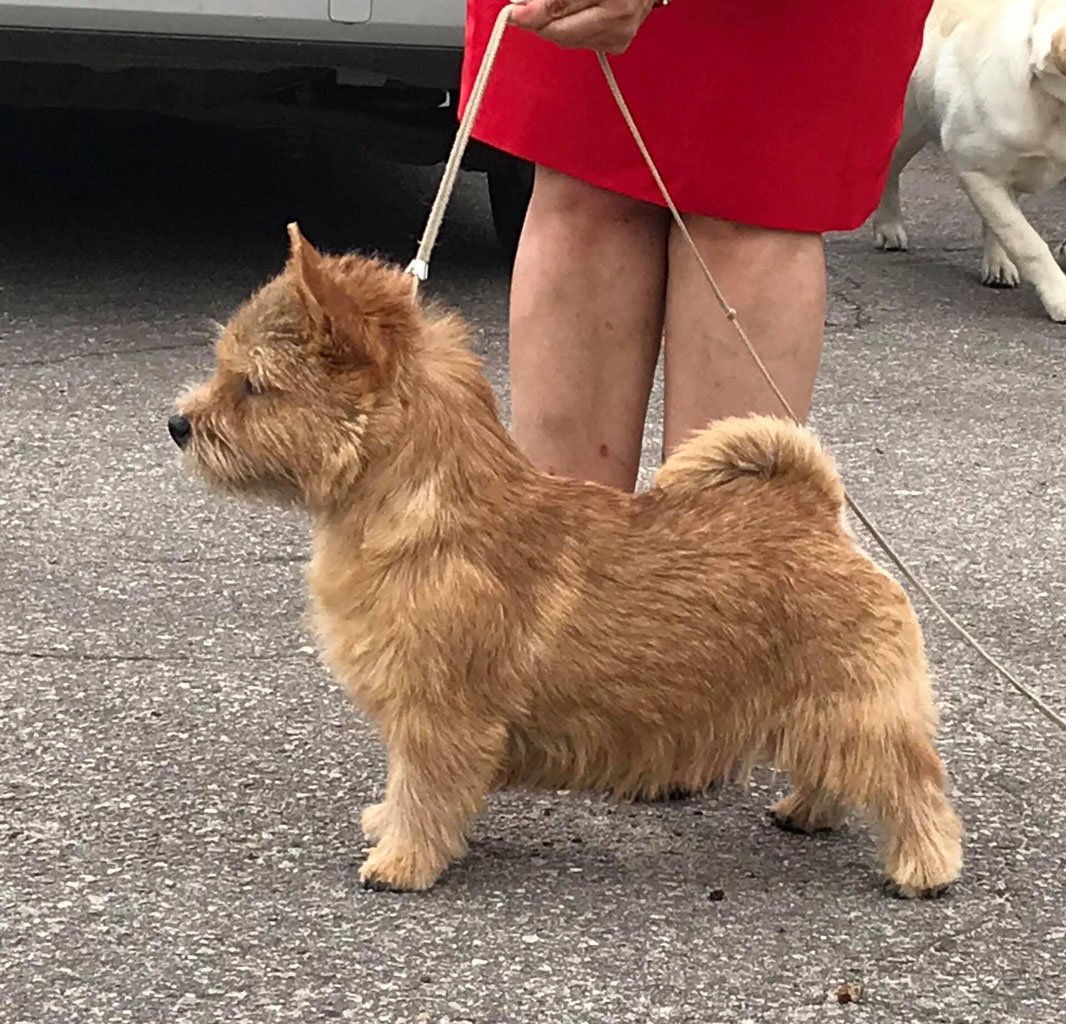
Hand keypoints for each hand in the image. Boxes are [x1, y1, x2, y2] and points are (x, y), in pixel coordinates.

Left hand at [508, 0, 655, 54]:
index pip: (561, 5)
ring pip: (567, 40)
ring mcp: (619, 34)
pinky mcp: (617, 45)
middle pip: (561, 31)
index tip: (514, 12)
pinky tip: (570, 16)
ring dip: (551, 26)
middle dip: (537, 22)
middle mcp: (619, 14)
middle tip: (520, 12)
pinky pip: (580, 43)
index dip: (534, 11)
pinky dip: (568, 30)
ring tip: (546, 11)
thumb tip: (523, 3)